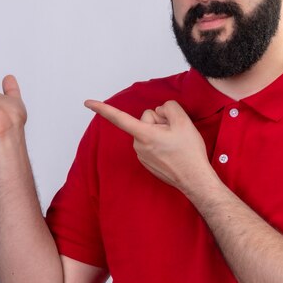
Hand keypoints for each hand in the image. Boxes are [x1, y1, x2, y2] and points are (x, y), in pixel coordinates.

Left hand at [84, 99, 214, 192]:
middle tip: (175, 132)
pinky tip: (173, 151)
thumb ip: (169, 107)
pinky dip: (160, 143)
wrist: (195, 179)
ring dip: (160, 133)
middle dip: (159, 121)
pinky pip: (150, 143)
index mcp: (144, 134)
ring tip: (175, 144)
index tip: (87, 103)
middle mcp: (138, 145)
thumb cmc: (189, 152)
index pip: (119, 118)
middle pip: (145, 119)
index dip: (103, 108)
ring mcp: (142, 155)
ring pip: (148, 132)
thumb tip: (160, 111)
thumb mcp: (184, 121)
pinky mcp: (147, 162)